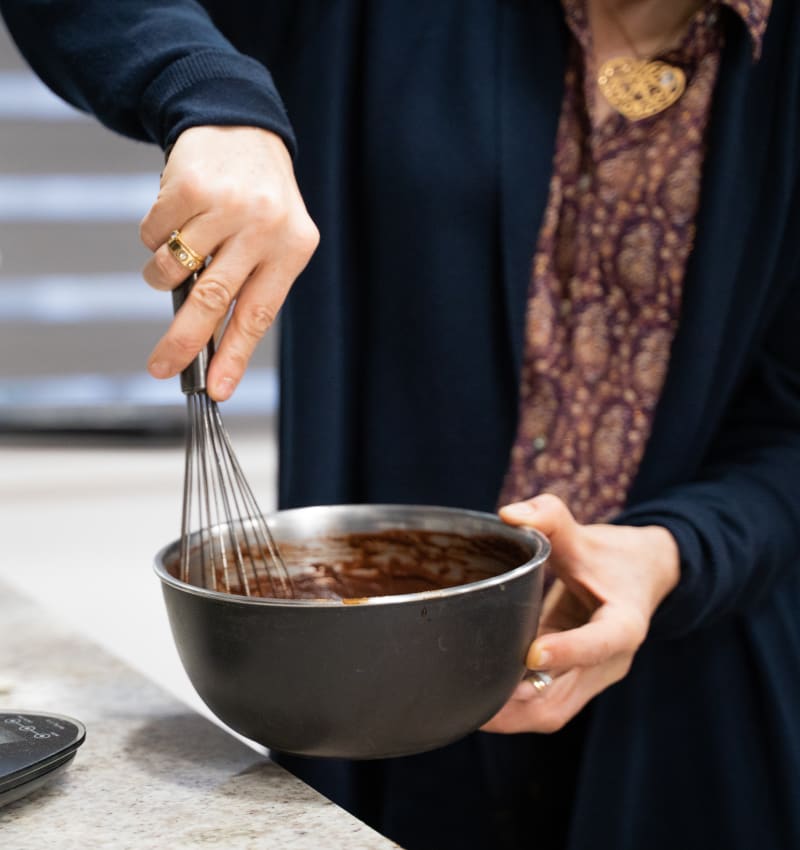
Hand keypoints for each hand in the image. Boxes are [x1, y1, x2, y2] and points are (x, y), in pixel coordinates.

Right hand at [140, 125, 318, 400]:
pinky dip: (153, 237)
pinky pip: (153, 234)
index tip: (217, 391)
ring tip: (175, 260)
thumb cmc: (257, 198)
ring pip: (174, 267)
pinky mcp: (190, 181)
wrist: (240, 124)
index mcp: (293, 247)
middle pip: (214, 299)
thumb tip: (209, 345)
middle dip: (183, 341)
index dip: (235, 356)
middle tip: (161, 367)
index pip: (259, 313)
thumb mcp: (273, 238)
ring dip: (162, 276)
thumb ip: (249, 285)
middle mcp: (264, 225)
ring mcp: (227, 202)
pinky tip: (175, 217)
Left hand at [481, 494, 679, 733]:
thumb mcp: (585, 534)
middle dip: (520, 702)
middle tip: (473, 692)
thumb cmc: (610, 556)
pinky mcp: (574, 683)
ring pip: (552, 711)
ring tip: (464, 704)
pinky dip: (511, 708)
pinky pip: (543, 705)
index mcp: (625, 622)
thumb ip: (551, 518)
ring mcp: (592, 678)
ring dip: (510, 714)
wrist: (641, 578)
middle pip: (567, 695)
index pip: (600, 643)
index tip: (531, 653)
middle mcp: (612, 661)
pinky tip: (475, 699)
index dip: (568, 651)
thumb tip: (507, 514)